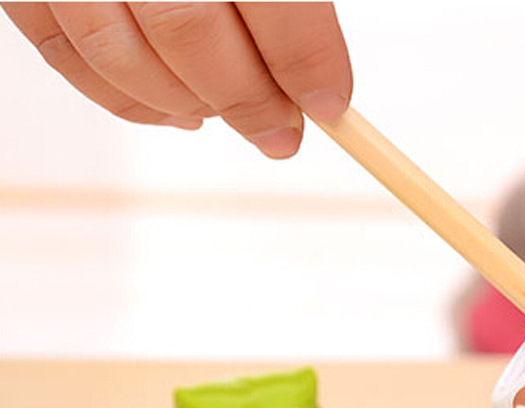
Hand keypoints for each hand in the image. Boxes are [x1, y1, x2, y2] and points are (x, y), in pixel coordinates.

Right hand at [2, 2, 351, 157]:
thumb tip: (316, 81)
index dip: (304, 59)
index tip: (330, 104)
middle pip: (189, 28)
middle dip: (249, 101)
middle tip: (283, 134)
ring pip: (120, 53)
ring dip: (188, 105)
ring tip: (228, 117)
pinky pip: (66, 54)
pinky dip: (129, 103)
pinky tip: (177, 113)